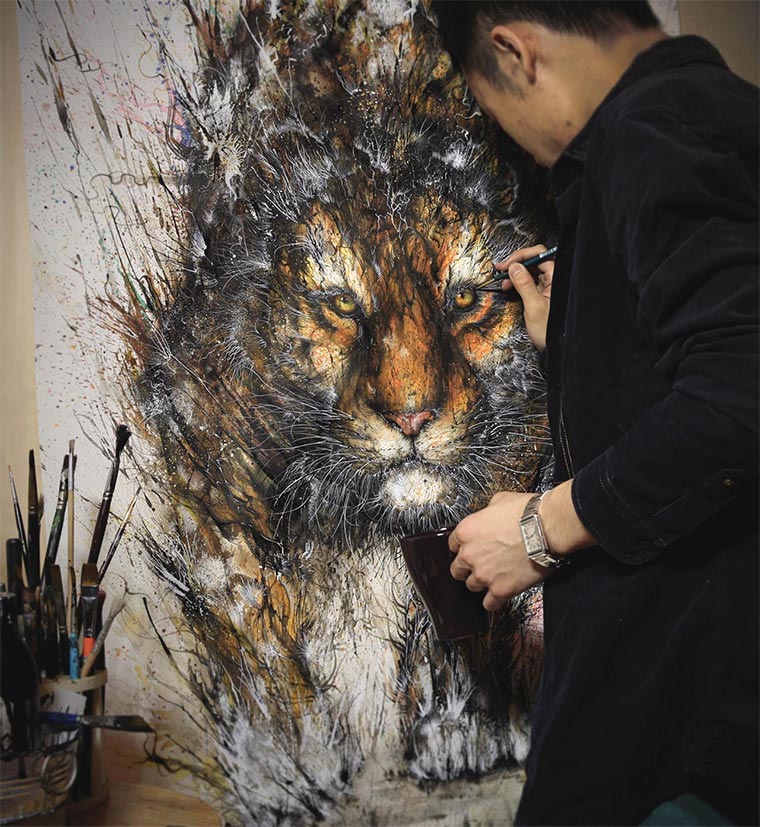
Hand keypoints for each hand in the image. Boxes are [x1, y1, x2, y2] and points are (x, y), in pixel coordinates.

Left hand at [448, 491, 552, 612]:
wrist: (546, 528)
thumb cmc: (527, 513)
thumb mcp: (499, 500)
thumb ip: (486, 513)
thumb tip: (489, 516)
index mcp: (466, 532)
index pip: (452, 545)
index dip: (463, 548)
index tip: (470, 549)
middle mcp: (470, 555)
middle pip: (457, 570)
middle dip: (466, 568)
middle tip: (479, 565)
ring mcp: (484, 574)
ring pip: (471, 586)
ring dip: (480, 583)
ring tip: (492, 578)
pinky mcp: (500, 589)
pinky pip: (489, 604)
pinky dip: (493, 602)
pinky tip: (497, 597)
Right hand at [494, 245, 553, 350]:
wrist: (554, 347)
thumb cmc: (549, 331)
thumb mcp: (533, 307)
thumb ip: (524, 284)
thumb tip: (514, 267)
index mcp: (556, 279)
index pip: (539, 255)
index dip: (521, 257)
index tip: (506, 264)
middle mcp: (554, 280)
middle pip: (534, 261)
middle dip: (516, 264)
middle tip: (501, 269)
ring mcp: (548, 287)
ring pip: (530, 271)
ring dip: (515, 274)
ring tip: (503, 281)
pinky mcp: (542, 294)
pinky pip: (529, 282)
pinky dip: (518, 283)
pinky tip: (509, 287)